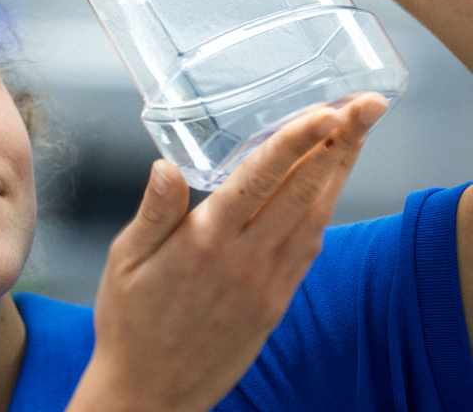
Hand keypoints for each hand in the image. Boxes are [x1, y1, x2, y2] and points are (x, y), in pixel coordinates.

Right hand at [67, 93, 386, 411]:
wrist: (152, 392)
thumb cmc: (130, 320)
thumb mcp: (126, 260)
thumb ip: (154, 212)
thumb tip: (166, 165)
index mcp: (207, 242)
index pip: (261, 180)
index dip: (297, 142)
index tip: (327, 112)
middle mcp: (247, 259)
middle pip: (303, 191)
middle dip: (337, 144)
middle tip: (364, 107)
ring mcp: (268, 284)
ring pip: (314, 217)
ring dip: (338, 173)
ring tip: (356, 135)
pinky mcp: (276, 303)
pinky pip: (308, 249)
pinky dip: (324, 211)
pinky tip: (328, 190)